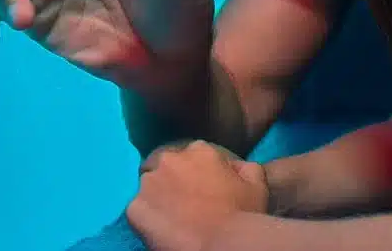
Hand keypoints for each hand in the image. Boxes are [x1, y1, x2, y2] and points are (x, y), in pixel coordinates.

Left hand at [127, 140, 268, 250]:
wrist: (224, 245)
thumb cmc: (243, 214)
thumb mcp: (256, 183)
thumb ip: (245, 166)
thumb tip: (234, 166)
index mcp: (198, 150)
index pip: (193, 157)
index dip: (197, 174)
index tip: (202, 191)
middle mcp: (170, 159)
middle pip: (168, 168)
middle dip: (174, 182)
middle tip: (186, 206)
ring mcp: (150, 183)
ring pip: (150, 188)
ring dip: (159, 198)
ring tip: (171, 219)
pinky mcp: (135, 208)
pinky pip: (137, 211)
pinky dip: (146, 219)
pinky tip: (160, 230)